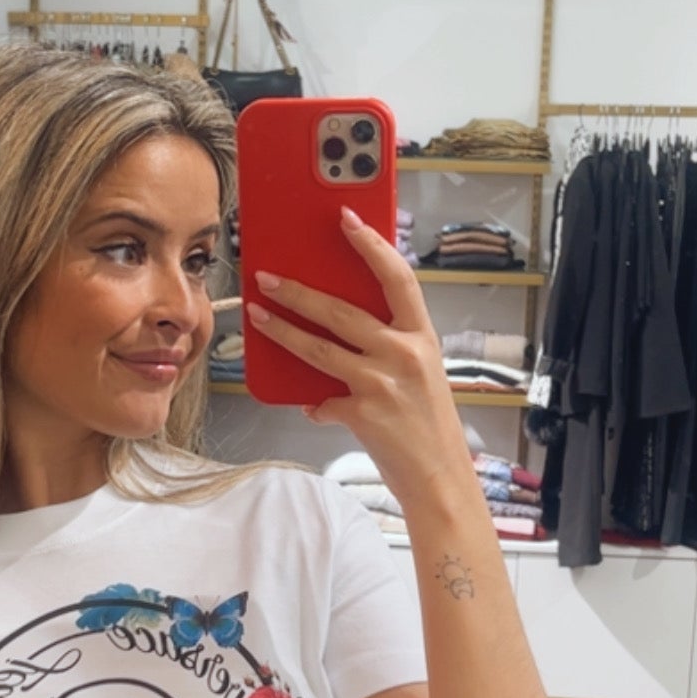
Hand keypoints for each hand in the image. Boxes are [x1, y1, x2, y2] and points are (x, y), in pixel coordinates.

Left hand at [245, 206, 476, 513]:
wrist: (440, 479)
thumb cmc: (429, 426)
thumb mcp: (419, 375)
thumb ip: (387, 349)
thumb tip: (340, 332)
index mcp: (422, 337)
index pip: (396, 277)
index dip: (370, 244)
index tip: (345, 218)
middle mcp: (405, 354)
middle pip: (341, 310)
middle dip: (298, 291)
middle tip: (267, 277)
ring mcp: (383, 384)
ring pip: (319, 348)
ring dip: (283, 330)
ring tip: (257, 315)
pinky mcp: (362, 413)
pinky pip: (323, 400)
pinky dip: (313, 403)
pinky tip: (308, 405)